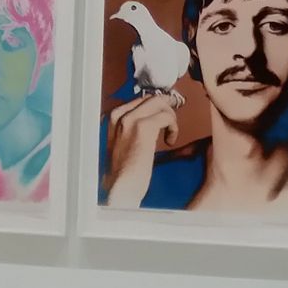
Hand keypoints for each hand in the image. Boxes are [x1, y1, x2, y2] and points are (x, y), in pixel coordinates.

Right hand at [103, 92, 178, 207]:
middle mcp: (120, 115)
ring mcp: (130, 119)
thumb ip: (133, 128)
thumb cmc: (125, 172)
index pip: (142, 100)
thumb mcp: (124, 143)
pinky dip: (173, 127)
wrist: (121, 188)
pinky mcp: (143, 127)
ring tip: (170, 136)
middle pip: (152, 98)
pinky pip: (166, 116)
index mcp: (113, 117)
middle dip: (168, 108)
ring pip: (161, 104)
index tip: (168, 113)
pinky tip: (170, 141)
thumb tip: (154, 117)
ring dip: (171, 118)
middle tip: (174, 122)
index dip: (159, 105)